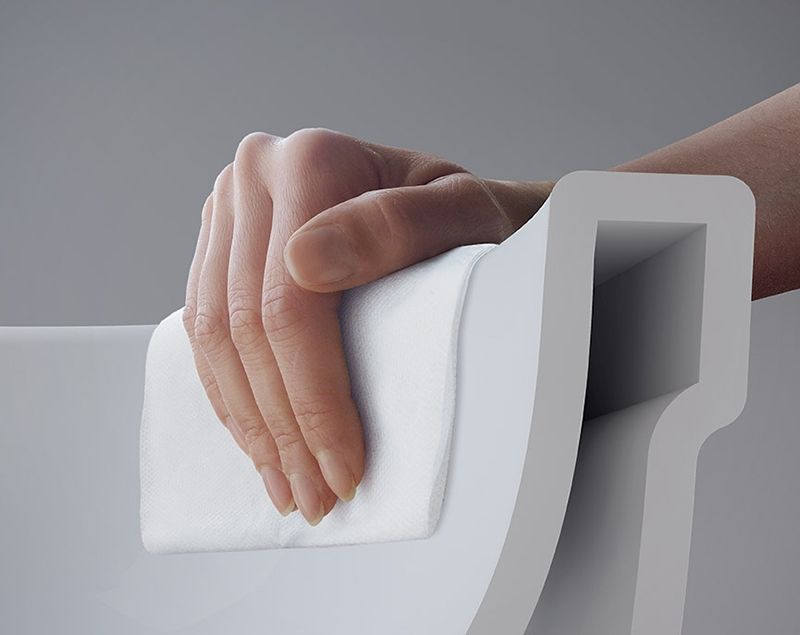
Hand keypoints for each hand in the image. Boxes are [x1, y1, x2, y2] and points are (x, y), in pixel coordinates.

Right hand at [183, 128, 552, 523]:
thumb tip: (305, 263)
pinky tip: (257, 440)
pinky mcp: (220, 246)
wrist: (446, 206)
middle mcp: (254, 178)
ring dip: (251, 424)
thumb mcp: (460, 213)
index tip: (344, 466)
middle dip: (283, 428)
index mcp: (309, 161)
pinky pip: (203, 331)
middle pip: (247, 328)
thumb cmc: (465, 220)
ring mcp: (230, 212)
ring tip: (286, 485)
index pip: (290, 304)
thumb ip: (397, 225)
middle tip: (316, 495)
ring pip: (214, 338)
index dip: (313, 399)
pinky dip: (231, 394)